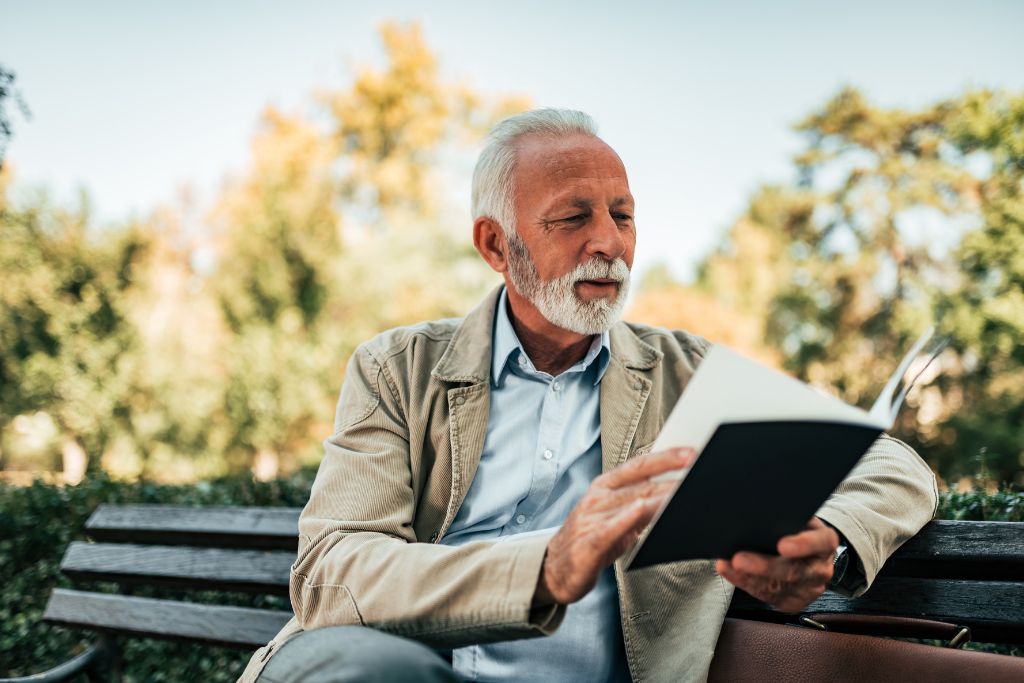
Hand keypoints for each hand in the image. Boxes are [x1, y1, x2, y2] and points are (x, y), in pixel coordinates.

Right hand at [534, 447, 694, 605]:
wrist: (554, 569)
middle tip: (702, 472)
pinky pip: (611, 528)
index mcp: (604, 486)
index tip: (692, 452)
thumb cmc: (590, 540)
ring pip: (633, 504)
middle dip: (674, 478)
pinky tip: (642, 509)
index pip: (639, 466)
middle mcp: (597, 498)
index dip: (666, 457)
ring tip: (688, 494)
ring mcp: (591, 519)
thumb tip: (672, 493)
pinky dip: (627, 517)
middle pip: (642, 484)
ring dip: (662, 498)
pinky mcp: (589, 543)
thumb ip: (640, 503)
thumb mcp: (615, 516)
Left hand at [715, 517, 837, 612]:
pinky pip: (769, 597)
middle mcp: (820, 568)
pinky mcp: (794, 602)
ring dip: (748, 578)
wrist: (808, 554)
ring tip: (727, 566)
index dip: (802, 545)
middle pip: (793, 571)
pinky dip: (746, 584)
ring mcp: (809, 589)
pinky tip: (732, 574)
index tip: (782, 545)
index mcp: (825, 542)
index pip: (819, 542)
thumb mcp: (799, 518)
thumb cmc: (797, 529)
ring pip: (777, 587)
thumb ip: (786, 516)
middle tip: (739, 559)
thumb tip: (758, 511)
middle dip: (763, 566)